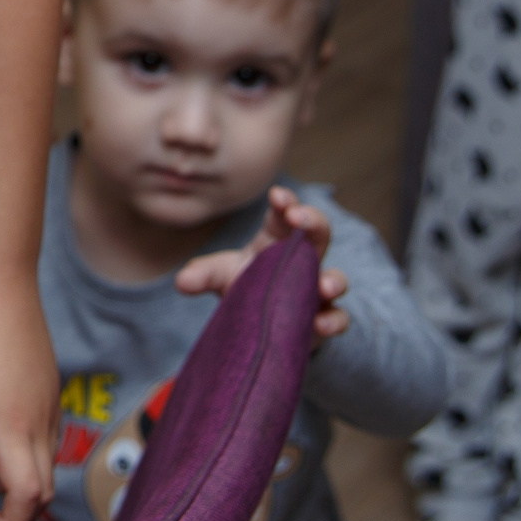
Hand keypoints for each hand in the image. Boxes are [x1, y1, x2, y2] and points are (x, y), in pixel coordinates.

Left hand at [0, 263, 57, 520]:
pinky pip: (44, 434)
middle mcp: (42, 419)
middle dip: (13, 510)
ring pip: (44, 460)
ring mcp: (50, 400)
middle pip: (42, 486)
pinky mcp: (48, 383)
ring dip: (13, 477)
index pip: (27, 495)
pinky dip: (20, 450)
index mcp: (14, 426)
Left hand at [173, 186, 349, 347]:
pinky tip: (320, 324)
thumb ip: (203, 274)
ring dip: (333, 280)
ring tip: (323, 285)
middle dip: (313, 221)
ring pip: (336, 278)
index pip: (286, 213)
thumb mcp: (222, 276)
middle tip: (299, 218)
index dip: (286, 202)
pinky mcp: (323, 319)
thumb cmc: (245, 286)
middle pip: (318, 233)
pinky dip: (333, 321)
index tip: (277, 196)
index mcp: (277, 240)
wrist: (261, 323)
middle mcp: (303, 260)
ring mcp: (317, 290)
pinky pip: (338, 318)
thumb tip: (182, 281)